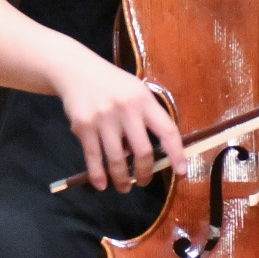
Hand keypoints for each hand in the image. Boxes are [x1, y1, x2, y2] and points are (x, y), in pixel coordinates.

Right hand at [52, 49, 189, 191]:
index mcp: (144, 100)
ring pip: (117, 159)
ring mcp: (103, 118)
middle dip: (145, 172)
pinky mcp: (83, 126)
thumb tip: (147, 155)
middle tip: (144, 182)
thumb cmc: (112, 84)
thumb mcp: (135, 92)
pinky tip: (101, 184)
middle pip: (142, 151)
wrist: (76, 70)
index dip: (177, 155)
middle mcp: (125, 109)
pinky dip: (97, 174)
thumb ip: (145, 118)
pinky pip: (93, 157)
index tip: (181, 173)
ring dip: (122, 178)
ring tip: (124, 187)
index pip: (167, 131)